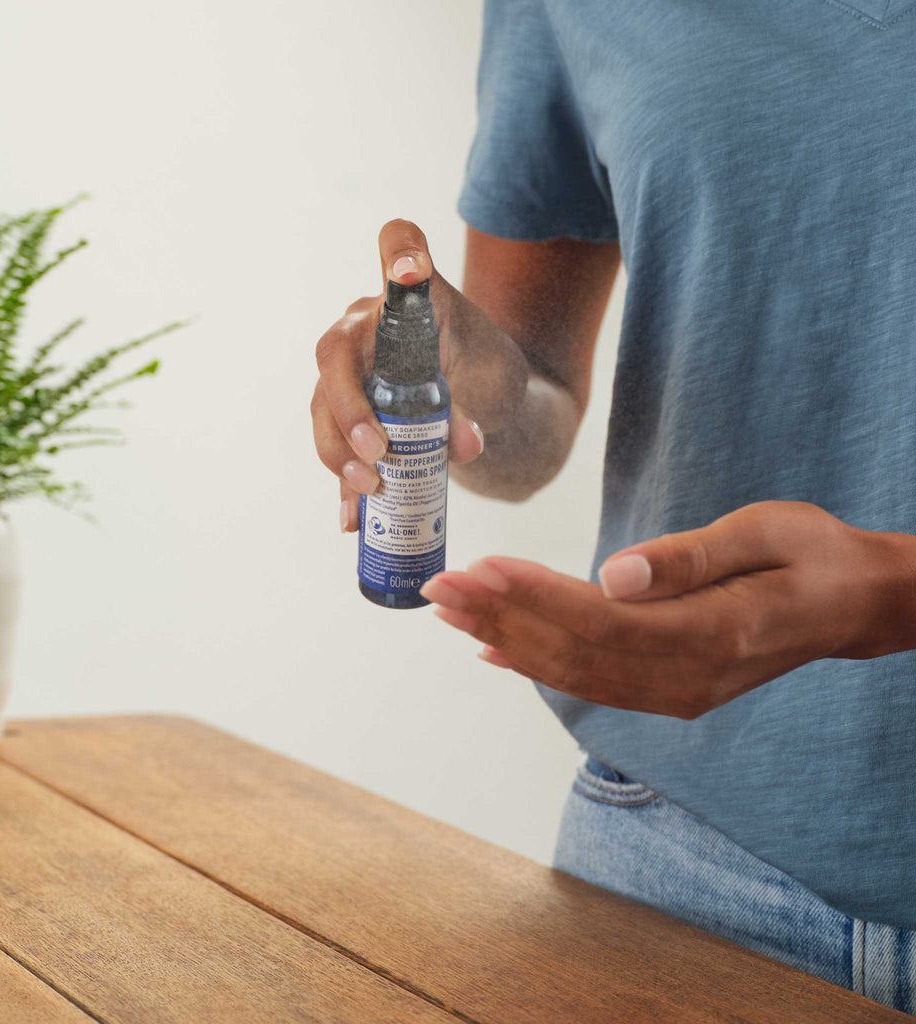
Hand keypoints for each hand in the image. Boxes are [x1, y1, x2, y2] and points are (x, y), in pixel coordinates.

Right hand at [311, 219, 527, 532]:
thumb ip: (477, 403)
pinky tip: (352, 521)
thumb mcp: (494, 378)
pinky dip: (344, 490)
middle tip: (381, 450)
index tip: (412, 272)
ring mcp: (350, 378)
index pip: (397, 249)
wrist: (482, 402)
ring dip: (340, 452)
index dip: (401, 253)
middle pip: (334, 358)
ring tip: (371, 489)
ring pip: (322, 409)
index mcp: (405, 302)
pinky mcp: (350, 421)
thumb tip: (464, 445)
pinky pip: (336, 452)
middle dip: (349, 408)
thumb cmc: (485, 370)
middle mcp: (365, 332)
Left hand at [419, 501, 910, 718]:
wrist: (853, 605)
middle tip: (440, 588)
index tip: (479, 569)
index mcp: (714, 631)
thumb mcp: (764, 533)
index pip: (601, 620)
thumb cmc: (812, 555)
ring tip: (453, 612)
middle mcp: (689, 675)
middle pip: (574, 653)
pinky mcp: (671, 688)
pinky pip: (594, 683)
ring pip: (575, 673)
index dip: (534, 597)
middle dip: (501, 618)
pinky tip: (496, 650)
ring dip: (508, 641)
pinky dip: (539, 666)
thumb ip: (688, 558)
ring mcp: (679, 690)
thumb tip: (611, 575)